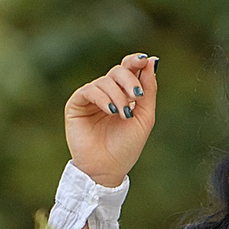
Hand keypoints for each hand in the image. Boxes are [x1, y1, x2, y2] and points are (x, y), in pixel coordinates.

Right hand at [63, 52, 159, 187]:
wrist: (107, 168)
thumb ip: (149, 90)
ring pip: (105, 81)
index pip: (128, 69)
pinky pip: (89, 91)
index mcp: (123, 94)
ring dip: (118, 96)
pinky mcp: (76, 105)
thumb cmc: (126, 146)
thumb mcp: (144, 117)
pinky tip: (110, 111)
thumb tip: (151, 60)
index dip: (135, 61)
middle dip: (129, 81)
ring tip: (124, 115)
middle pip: (118, 71)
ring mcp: (91, 98)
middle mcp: (107, 93)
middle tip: (136, 97)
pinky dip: (102, 98)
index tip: (144, 60)